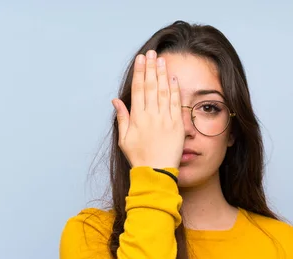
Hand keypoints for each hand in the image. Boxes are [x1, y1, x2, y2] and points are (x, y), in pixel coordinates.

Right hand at [112, 50, 183, 168]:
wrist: (156, 172)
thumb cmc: (139, 157)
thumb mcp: (124, 139)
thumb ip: (122, 118)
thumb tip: (116, 101)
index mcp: (137, 118)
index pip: (138, 89)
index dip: (139, 73)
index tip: (140, 59)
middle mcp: (150, 116)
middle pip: (150, 86)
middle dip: (150, 68)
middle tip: (151, 53)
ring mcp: (164, 120)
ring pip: (163, 92)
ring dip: (162, 74)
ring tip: (162, 60)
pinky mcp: (177, 125)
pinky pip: (176, 104)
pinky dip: (175, 90)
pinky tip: (173, 78)